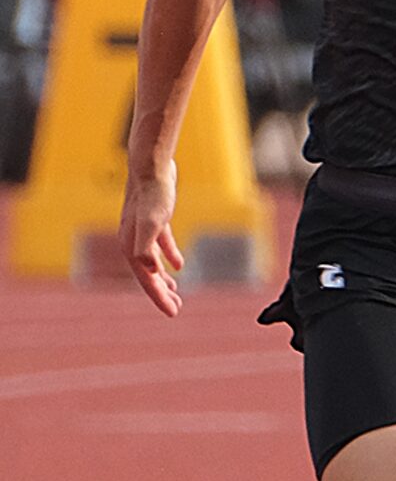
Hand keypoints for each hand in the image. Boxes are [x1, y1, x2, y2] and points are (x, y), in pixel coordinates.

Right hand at [119, 161, 183, 316]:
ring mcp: (143, 231)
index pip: (146, 280)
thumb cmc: (153, 195)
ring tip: (176, 292)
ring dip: (163, 278)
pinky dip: (170, 256)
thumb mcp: (153, 222)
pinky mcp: (154, 221)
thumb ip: (148, 246)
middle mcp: (133, 241)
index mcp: (132, 246)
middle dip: (161, 293)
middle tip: (176, 309)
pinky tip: (179, 266)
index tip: (172, 313)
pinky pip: (161, 245)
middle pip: (148, 275)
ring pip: (152, 262)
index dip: (158, 297)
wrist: (151, 167)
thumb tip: (150, 270)